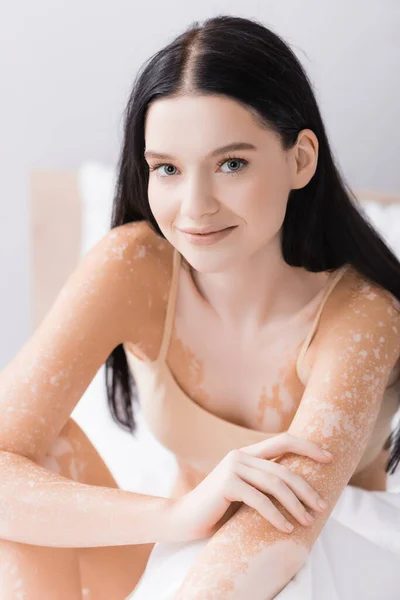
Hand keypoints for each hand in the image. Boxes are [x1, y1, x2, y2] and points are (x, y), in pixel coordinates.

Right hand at [168, 433, 332, 540]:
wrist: (183, 518)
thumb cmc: (218, 509)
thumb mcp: (245, 491)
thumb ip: (264, 483)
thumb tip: (302, 489)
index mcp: (247, 453)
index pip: (283, 440)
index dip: (308, 447)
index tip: (330, 458)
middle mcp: (240, 455)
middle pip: (284, 467)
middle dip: (307, 488)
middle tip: (322, 506)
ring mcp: (232, 468)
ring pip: (275, 483)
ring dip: (296, 504)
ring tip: (308, 521)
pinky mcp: (226, 484)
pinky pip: (259, 500)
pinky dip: (276, 516)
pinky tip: (287, 529)